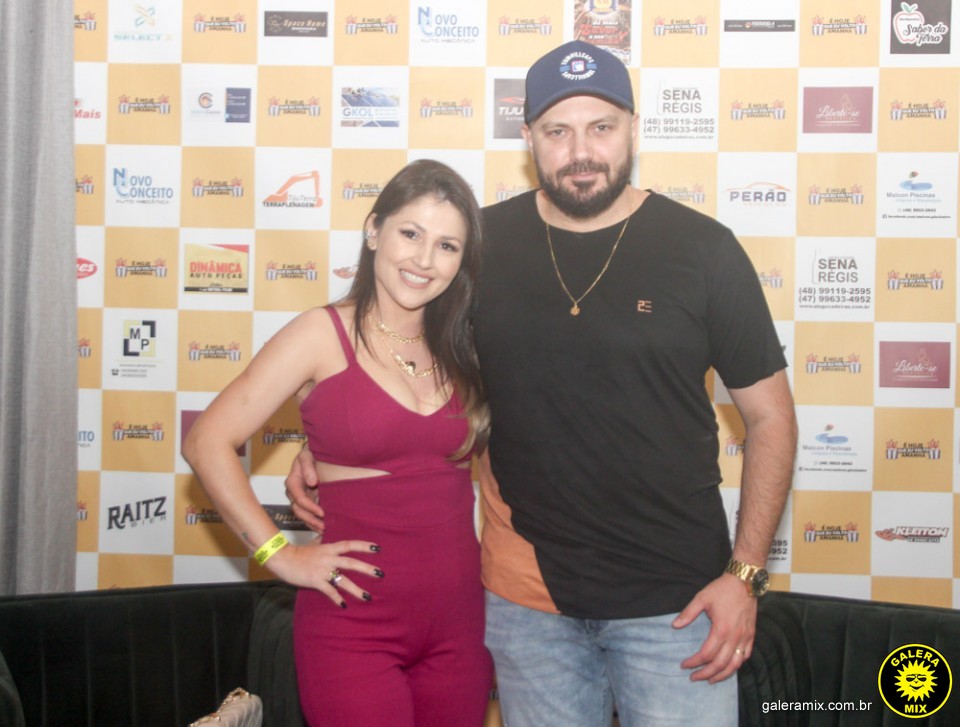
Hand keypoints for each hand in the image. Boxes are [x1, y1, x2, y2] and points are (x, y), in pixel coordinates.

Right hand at [268, 538, 382, 606]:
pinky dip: (337, 598)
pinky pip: (329, 591)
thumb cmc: (298, 552)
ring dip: (356, 589)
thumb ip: (322, 540)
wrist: (282, 559)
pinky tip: (344, 605)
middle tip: (380, 573)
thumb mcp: (313, 544)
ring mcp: (322, 570)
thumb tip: (326, 533)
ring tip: (368, 597)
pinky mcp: (315, 581)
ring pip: (343, 580)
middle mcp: (328, 558)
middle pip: (352, 563)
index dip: (364, 546)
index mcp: (329, 548)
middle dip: (367, 568)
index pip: (350, 545)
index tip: (377, 548)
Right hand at [285, 445, 324, 532]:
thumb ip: (308, 466)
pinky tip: (323, 528)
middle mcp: (294, 492)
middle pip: (299, 510)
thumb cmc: (311, 452)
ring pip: (302, 515)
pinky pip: (308, 514)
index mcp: (293, 482)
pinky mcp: (308, 500)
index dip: (310, 507)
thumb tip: (311, 482)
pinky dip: (314, 522)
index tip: (322, 512)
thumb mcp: (307, 455)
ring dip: (312, 524)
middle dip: (311, 520)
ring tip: (324, 530)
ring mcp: (301, 497)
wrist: (316, 453)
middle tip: (324, 526)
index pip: (299, 498)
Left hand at [672, 573, 756, 683]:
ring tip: (711, 679)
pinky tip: (729, 666)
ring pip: (735, 664)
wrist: (745, 581)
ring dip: (722, 675)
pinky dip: (736, 665)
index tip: (684, 665)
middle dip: (706, 674)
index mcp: (721, 630)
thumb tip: (675, 625)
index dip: (694, 662)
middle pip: (720, 664)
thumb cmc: (722, 589)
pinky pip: (745, 655)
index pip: (706, 654)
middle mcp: (734, 637)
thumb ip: (688, 613)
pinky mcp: (751, 635)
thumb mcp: (701, 598)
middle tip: (694, 677)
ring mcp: (745, 637)